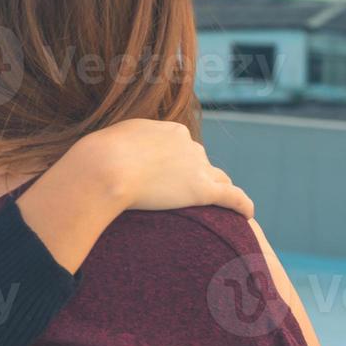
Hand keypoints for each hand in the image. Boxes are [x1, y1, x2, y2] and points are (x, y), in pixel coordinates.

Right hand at [73, 119, 253, 217]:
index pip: (182, 147)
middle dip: (197, 176)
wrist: (104, 167)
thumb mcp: (109, 143)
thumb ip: (120, 150)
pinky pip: (232, 197)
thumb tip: (108, 159)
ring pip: (218, 178)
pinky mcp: (202, 190)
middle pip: (201, 162)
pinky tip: (248, 215)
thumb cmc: (97, 159)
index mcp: (169, 130)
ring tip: (221, 205)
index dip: (178, 164)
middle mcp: (188, 144)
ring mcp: (197, 166)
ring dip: (219, 190)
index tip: (169, 178)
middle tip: (185, 196)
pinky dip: (242, 204)